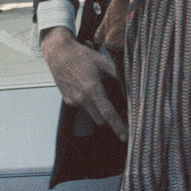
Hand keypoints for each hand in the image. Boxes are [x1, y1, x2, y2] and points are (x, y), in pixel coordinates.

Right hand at [40, 27, 126, 141]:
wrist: (59, 54)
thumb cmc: (82, 56)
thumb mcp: (103, 62)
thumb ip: (118, 75)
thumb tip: (131, 86)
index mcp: (92, 89)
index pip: (108, 113)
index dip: (118, 126)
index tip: (125, 136)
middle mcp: (82, 98)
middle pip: (101, 120)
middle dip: (111, 121)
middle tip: (121, 115)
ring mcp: (73, 101)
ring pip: (92, 114)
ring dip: (100, 111)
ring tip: (104, 96)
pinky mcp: (68, 101)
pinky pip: (83, 108)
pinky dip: (90, 104)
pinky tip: (91, 90)